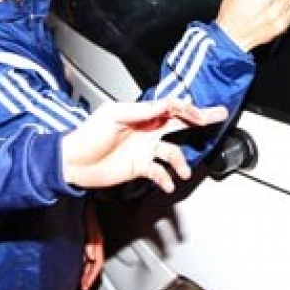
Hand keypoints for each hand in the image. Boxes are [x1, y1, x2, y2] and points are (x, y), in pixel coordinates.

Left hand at [61, 99, 227, 192]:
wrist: (72, 162)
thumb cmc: (86, 135)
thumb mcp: (112, 115)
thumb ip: (140, 111)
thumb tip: (162, 105)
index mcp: (140, 114)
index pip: (170, 107)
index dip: (188, 109)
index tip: (202, 113)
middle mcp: (145, 130)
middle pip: (178, 123)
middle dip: (199, 120)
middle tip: (217, 116)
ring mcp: (143, 149)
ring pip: (172, 152)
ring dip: (180, 162)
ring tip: (184, 171)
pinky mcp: (139, 167)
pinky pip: (159, 172)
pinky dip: (166, 179)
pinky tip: (167, 183)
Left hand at [80, 198, 103, 289]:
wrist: (85, 202)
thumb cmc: (86, 213)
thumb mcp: (88, 228)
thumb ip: (90, 243)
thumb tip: (92, 257)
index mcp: (98, 242)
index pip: (97, 264)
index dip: (91, 277)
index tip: (85, 286)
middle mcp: (97, 243)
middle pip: (95, 265)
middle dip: (89, 278)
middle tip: (82, 287)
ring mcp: (93, 241)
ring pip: (92, 261)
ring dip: (87, 272)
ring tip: (81, 281)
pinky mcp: (89, 239)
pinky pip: (89, 255)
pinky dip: (85, 264)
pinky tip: (81, 267)